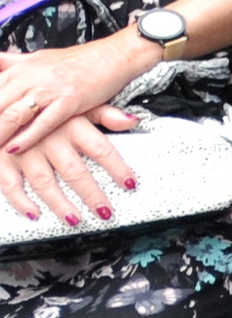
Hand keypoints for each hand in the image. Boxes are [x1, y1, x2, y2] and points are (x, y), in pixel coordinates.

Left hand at [0, 33, 152, 161]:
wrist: (114, 55)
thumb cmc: (79, 61)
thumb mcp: (38, 57)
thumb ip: (10, 63)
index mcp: (20, 68)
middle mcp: (31, 77)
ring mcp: (50, 89)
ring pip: (13, 114)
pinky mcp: (70, 101)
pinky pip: (43, 122)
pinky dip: (26, 136)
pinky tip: (14, 147)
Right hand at [3, 106, 142, 227]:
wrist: (1, 98)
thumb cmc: (45, 104)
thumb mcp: (76, 102)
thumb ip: (104, 113)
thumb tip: (133, 121)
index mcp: (71, 124)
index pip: (102, 150)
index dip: (118, 169)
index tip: (130, 184)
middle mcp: (49, 139)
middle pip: (75, 172)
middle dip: (92, 195)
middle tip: (105, 212)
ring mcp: (25, 151)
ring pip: (45, 183)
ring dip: (60, 204)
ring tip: (75, 220)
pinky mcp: (2, 159)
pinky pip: (10, 185)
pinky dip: (21, 202)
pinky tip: (34, 214)